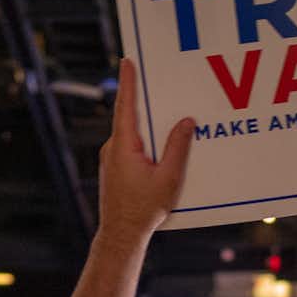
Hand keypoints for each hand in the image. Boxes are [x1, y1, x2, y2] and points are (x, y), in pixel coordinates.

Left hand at [97, 57, 195, 242]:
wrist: (122, 235)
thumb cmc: (144, 209)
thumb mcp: (168, 177)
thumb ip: (177, 147)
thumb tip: (186, 122)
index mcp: (123, 146)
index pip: (126, 106)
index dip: (128, 82)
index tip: (128, 61)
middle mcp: (113, 149)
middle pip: (130, 118)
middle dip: (143, 100)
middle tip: (156, 82)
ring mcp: (111, 159)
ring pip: (131, 134)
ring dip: (147, 126)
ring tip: (166, 119)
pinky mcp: (114, 169)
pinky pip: (131, 148)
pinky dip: (145, 142)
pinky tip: (160, 150)